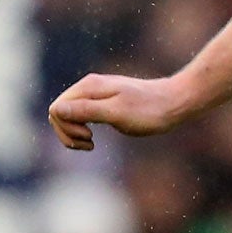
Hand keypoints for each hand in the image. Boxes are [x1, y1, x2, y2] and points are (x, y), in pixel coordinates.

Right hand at [47, 72, 189, 150]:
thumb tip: (56, 110)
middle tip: (90, 143)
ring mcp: (96, 94)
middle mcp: (89, 87)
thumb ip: (87, 111)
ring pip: (68, 115)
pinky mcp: (103, 102)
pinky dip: (82, 130)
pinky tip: (93, 139)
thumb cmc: (149, 111)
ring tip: (91, 144)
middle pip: (59, 112)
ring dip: (73, 134)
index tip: (89, 137)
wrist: (175, 103)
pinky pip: (80, 117)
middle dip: (67, 132)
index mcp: (89, 88)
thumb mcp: (117, 114)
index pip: (56, 109)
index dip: (66, 128)